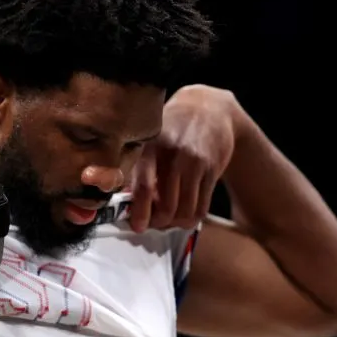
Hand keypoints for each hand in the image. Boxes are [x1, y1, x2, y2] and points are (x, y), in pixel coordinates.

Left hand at [129, 84, 237, 232]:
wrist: (210, 109)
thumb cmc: (172, 128)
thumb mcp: (150, 140)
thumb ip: (137, 168)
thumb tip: (124, 202)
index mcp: (151, 146)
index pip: (144, 187)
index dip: (140, 212)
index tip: (137, 226)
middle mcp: (174, 154)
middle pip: (167, 205)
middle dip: (159, 222)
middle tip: (153, 224)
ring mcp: (195, 162)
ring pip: (186, 210)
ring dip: (175, 223)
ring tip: (168, 221)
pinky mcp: (213, 169)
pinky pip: (202, 206)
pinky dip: (191, 218)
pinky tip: (184, 216)